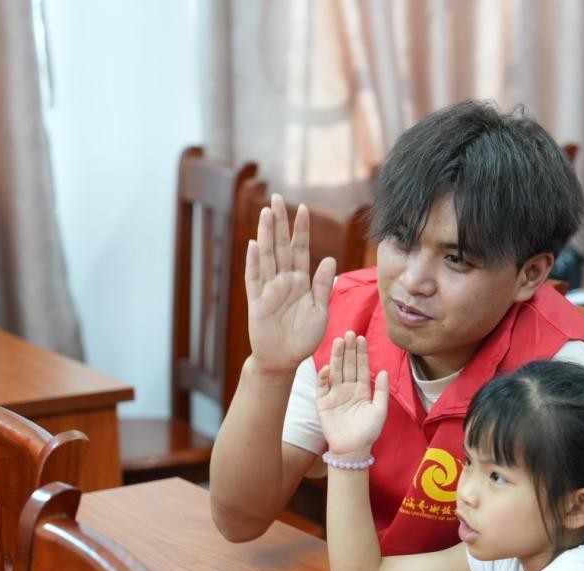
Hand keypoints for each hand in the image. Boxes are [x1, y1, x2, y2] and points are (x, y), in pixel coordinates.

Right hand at [245, 194, 337, 374]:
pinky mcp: (257, 302)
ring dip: (266, 235)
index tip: (303, 209)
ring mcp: (268, 289)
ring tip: (266, 213)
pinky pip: (254, 279)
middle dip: (280, 223)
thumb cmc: (304, 338)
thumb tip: (330, 259)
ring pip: (267, 256)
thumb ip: (323, 286)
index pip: (300, 250)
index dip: (301, 230)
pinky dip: (253, 262)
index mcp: (300, 281)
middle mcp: (283, 281)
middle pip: (281, 246)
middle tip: (276, 198)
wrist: (284, 360)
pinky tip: (254, 244)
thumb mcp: (320, 311)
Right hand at [317, 331, 389, 456]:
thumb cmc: (368, 432)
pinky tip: (328, 367)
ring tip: (339, 341)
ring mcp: (334, 394)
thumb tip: (383, 371)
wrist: (353, 450)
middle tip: (349, 333)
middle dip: (348, 349)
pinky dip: (324, 377)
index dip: (361, 353)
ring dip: (336, 357)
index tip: (361, 338)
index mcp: (361, 389)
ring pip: (335, 371)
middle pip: (347, 365)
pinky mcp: (323, 402)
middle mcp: (347, 388)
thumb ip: (381, 390)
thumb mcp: (380, 410)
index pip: (360, 367)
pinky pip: (322, 387)